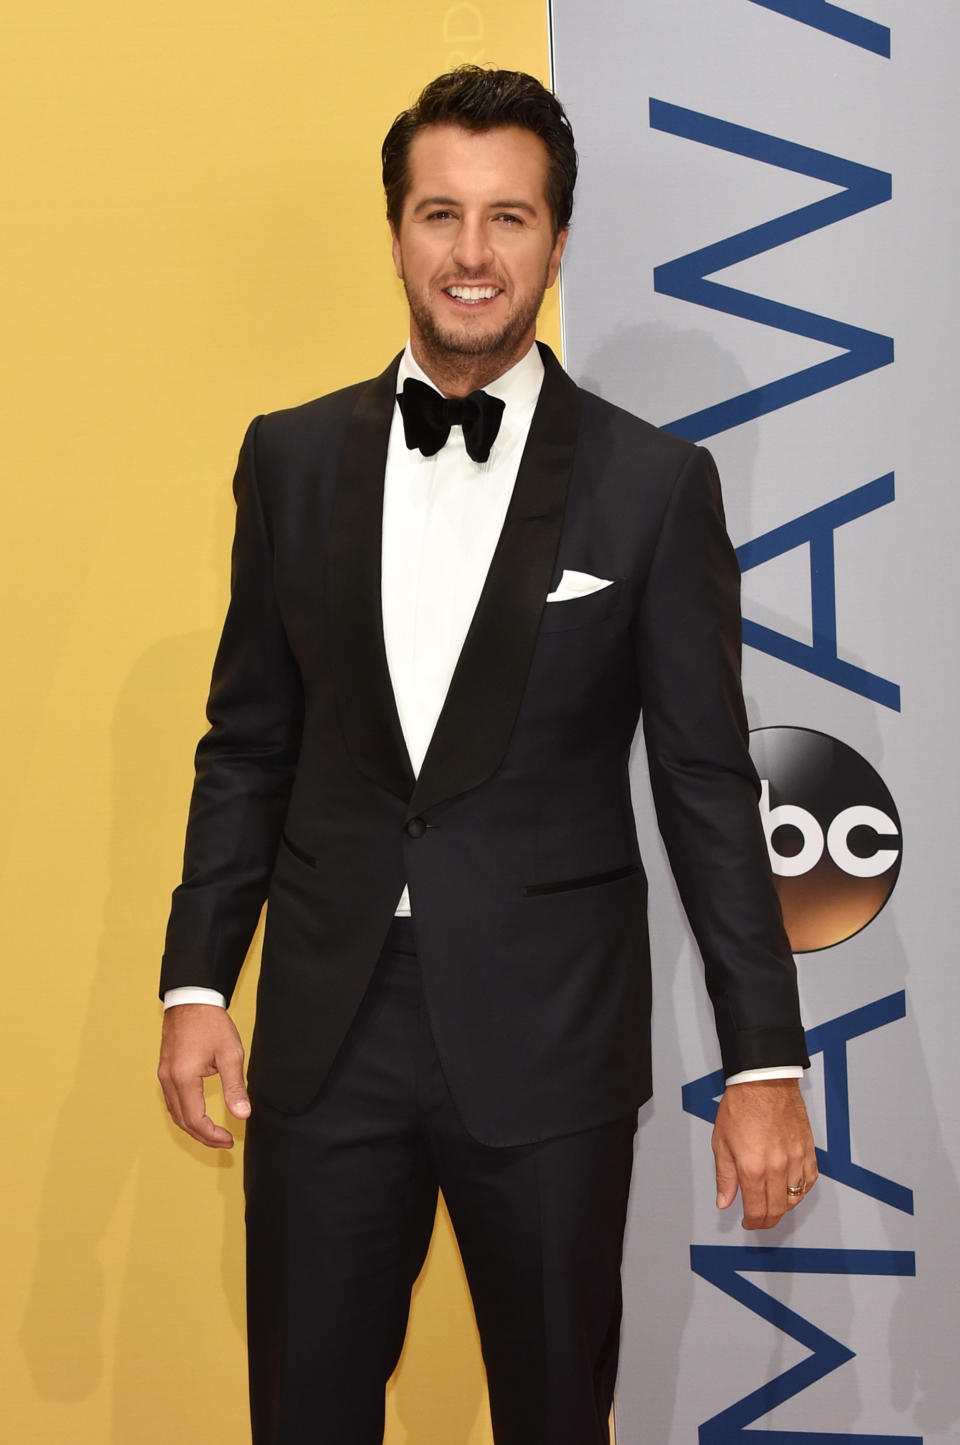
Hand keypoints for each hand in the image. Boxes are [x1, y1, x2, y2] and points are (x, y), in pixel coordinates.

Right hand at [158, 1004, 249, 1147]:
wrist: (191, 999)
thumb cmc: (211, 1024)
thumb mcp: (230, 1054)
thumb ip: (235, 1087)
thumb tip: (243, 1116)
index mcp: (184, 1078)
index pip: (195, 1120)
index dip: (212, 1136)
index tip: (230, 1140)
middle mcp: (169, 1080)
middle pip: (182, 1121)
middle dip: (203, 1136)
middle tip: (224, 1141)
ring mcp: (164, 1075)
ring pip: (175, 1113)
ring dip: (193, 1127)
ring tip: (214, 1133)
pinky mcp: (165, 1070)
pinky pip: (172, 1101)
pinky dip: (185, 1113)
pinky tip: (199, 1114)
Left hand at [712, 1079, 816, 1228]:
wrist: (763, 1081)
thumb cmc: (740, 1106)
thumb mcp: (721, 1142)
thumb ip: (725, 1176)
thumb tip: (725, 1202)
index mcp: (752, 1168)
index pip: (757, 1211)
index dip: (752, 1223)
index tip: (748, 1223)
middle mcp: (777, 1167)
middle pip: (777, 1210)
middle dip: (767, 1220)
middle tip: (759, 1219)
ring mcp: (796, 1159)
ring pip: (795, 1198)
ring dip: (783, 1206)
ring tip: (772, 1203)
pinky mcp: (808, 1150)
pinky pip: (809, 1180)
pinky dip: (801, 1189)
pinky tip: (790, 1187)